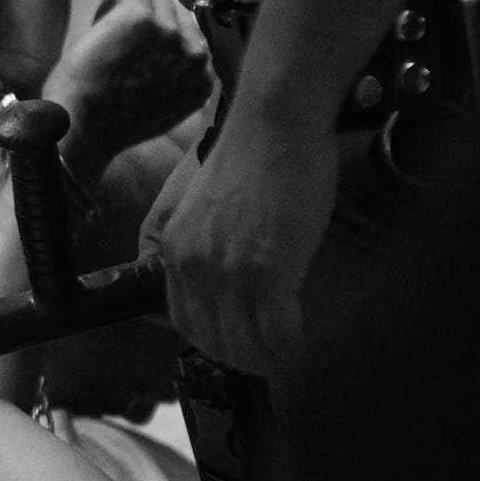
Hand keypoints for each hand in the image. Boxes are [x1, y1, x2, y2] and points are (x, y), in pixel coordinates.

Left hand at [46, 0, 210, 173]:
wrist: (82, 129)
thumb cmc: (112, 126)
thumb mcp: (166, 109)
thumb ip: (179, 79)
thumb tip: (174, 54)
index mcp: (203, 78)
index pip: (192, 35)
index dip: (163, 40)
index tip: (140, 56)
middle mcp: (194, 54)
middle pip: (176, 10)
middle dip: (151, 21)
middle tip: (122, 46)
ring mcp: (170, 33)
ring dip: (133, 7)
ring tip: (111, 35)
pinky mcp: (141, 18)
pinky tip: (101, 24)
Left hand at [138, 101, 337, 373]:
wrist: (276, 119)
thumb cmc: (255, 153)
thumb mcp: (209, 205)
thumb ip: (205, 243)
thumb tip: (223, 277)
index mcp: (176, 251)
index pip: (183, 321)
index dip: (214, 342)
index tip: (239, 346)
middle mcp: (194, 266)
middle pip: (213, 341)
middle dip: (244, 359)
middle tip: (271, 361)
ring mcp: (228, 271)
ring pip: (245, 345)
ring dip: (269, 361)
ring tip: (290, 359)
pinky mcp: (267, 270)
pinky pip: (277, 333)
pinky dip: (291, 348)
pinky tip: (304, 345)